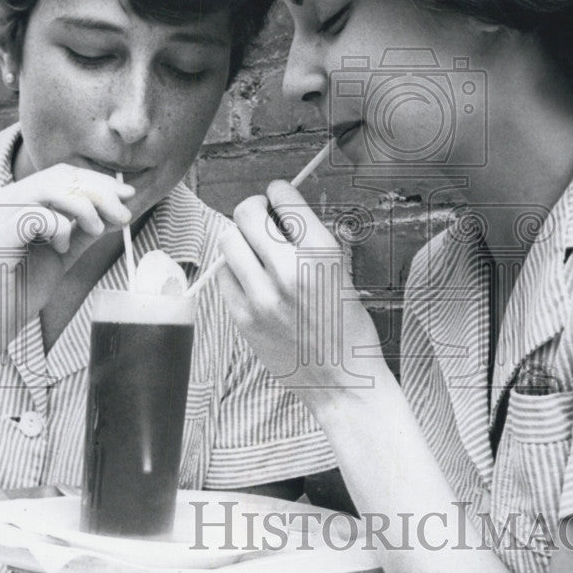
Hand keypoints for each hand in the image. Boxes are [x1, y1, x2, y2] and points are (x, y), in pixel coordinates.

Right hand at [0, 164, 134, 350]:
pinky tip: (60, 249)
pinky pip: (37, 216)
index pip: (60, 175)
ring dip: (86, 207)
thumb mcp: (63, 251)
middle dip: (100, 192)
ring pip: (49, 189)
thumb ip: (85, 229)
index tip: (127, 194)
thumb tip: (118, 210)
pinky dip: (60, 229)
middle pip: (59, 177)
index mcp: (15, 199)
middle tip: (124, 213)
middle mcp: (1, 200)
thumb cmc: (22, 289)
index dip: (96, 180)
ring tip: (98, 230)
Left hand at [216, 180, 386, 398]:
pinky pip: (222, 275)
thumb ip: (311, 241)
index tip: (277, 196)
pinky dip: (232, 270)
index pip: (283, 197)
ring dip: (239, 238)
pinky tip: (249, 277)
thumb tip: (281, 214)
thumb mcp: (343, 273)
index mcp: (322, 254)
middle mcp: (289, 271)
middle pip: (246, 213)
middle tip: (261, 218)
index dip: (278, 191)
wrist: (344, 381)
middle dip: (253, 209)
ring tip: (253, 249)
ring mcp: (262, 296)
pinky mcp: (244, 318)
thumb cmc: (349, 329)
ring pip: (227, 241)